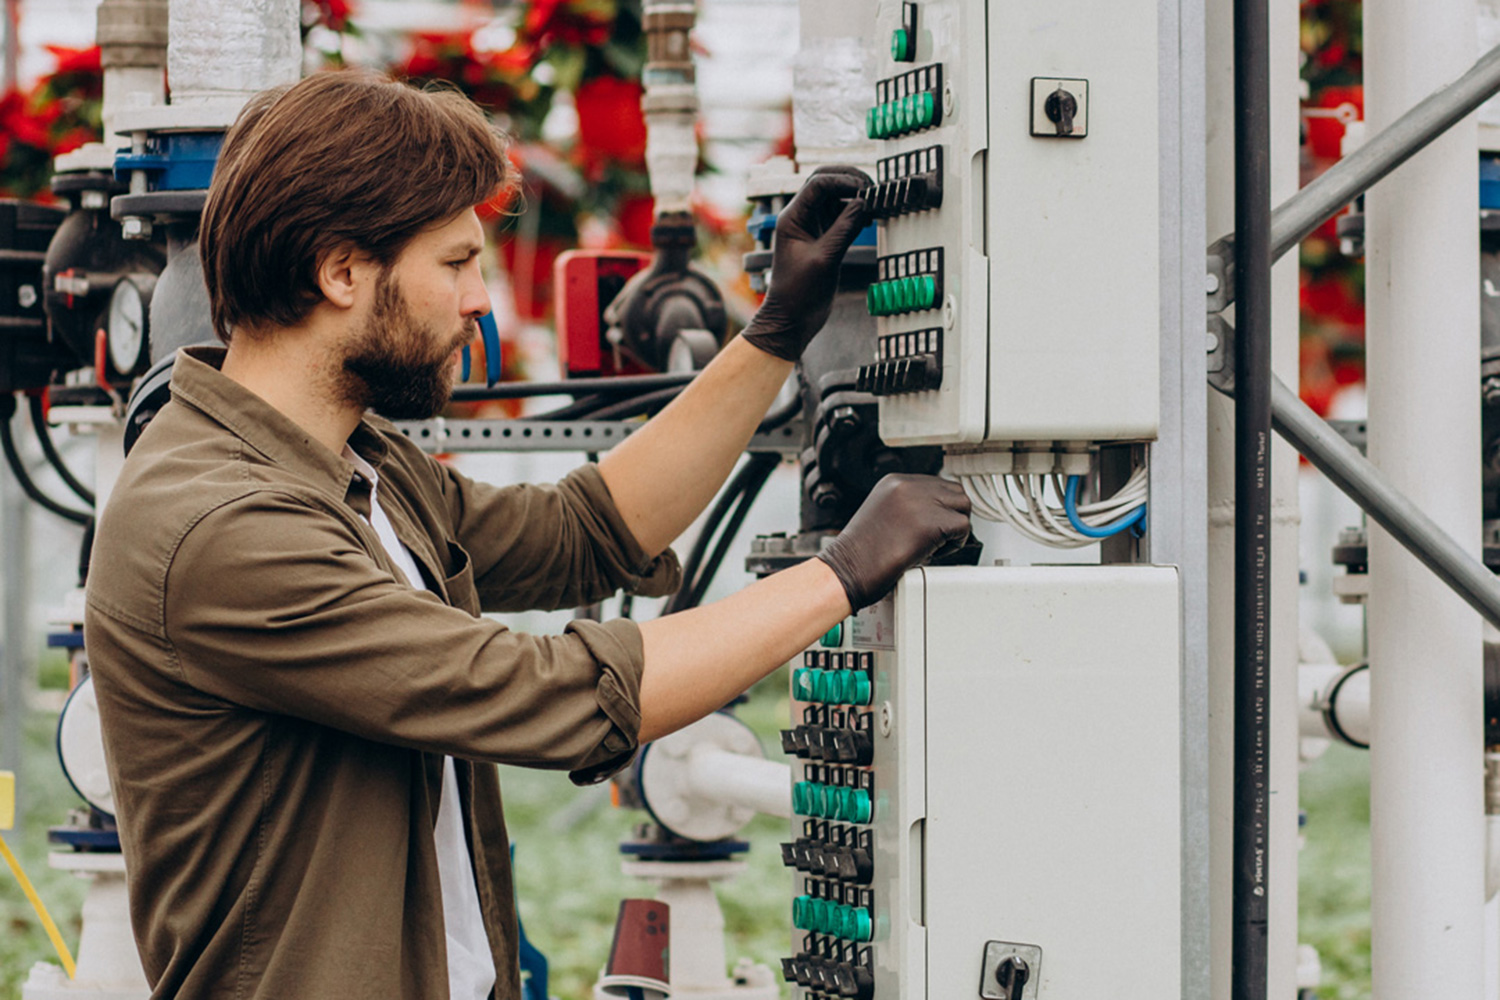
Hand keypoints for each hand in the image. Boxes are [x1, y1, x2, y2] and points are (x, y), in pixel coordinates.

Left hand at [741, 166, 871, 360]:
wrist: (791, 319)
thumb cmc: (798, 294)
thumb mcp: (825, 258)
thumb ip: (845, 228)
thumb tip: (864, 202)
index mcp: (793, 218)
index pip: (818, 183)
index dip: (843, 180)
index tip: (865, 190)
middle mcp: (801, 218)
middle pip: (825, 182)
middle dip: (849, 180)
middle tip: (872, 189)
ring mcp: (813, 227)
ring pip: (835, 197)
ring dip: (855, 196)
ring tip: (874, 204)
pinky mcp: (824, 239)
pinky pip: (841, 216)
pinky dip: (856, 213)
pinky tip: (869, 219)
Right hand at [817, 475, 972, 610]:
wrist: (847, 570)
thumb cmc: (860, 553)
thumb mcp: (882, 514)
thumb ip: (908, 506)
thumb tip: (935, 513)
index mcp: (895, 482)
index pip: (937, 483)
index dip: (941, 507)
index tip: (935, 524)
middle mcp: (908, 486)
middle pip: (954, 491)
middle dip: (952, 513)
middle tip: (940, 536)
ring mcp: (921, 502)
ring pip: (963, 506)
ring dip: (956, 527)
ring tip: (936, 544)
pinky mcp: (931, 523)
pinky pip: (963, 527)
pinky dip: (955, 544)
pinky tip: (934, 552)